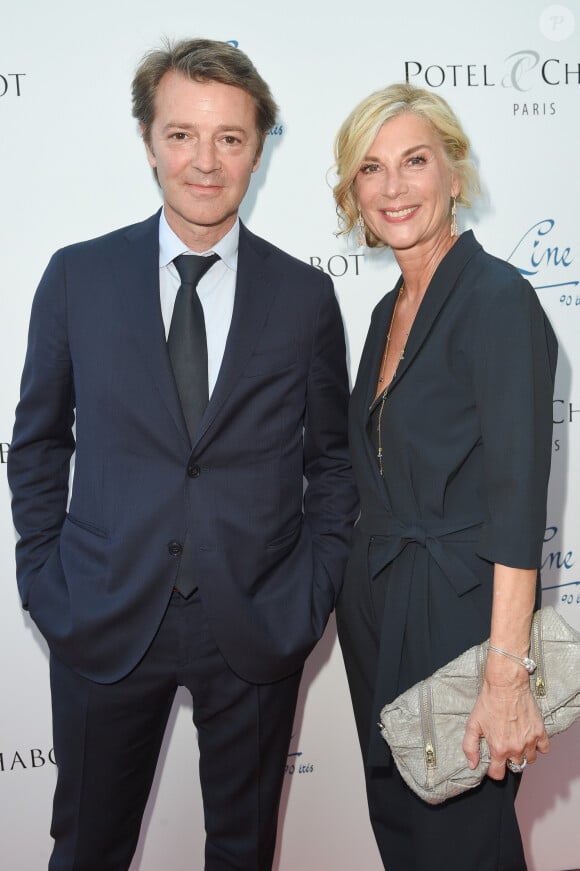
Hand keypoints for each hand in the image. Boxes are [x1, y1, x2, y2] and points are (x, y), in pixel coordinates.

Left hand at [463, 663, 549, 779]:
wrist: (506, 685)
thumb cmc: (489, 702)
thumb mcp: (472, 724)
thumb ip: (470, 747)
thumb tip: (472, 765)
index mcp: (499, 748)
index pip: (498, 774)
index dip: (493, 770)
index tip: (492, 762)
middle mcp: (516, 748)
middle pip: (514, 766)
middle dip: (508, 759)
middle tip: (504, 745)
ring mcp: (530, 741)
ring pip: (529, 759)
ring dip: (523, 754)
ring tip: (516, 741)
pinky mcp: (540, 732)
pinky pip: (544, 749)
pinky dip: (538, 746)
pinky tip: (529, 738)